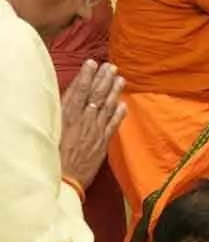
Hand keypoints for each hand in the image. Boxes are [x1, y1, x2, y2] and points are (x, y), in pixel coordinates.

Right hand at [58, 60, 126, 187]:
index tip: (93, 63)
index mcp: (66, 115)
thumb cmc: (51, 154)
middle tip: (112, 66)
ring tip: (120, 79)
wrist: (62, 179)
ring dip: (114, 92)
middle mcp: (82, 121)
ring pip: (107, 107)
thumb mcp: (51, 129)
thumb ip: (61, 114)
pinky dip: (119, 114)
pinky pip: (113, 125)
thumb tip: (69, 100)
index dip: (87, 76)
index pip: (78, 90)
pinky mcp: (102, 143)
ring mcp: (94, 131)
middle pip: (95, 95)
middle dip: (104, 79)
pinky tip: (123, 104)